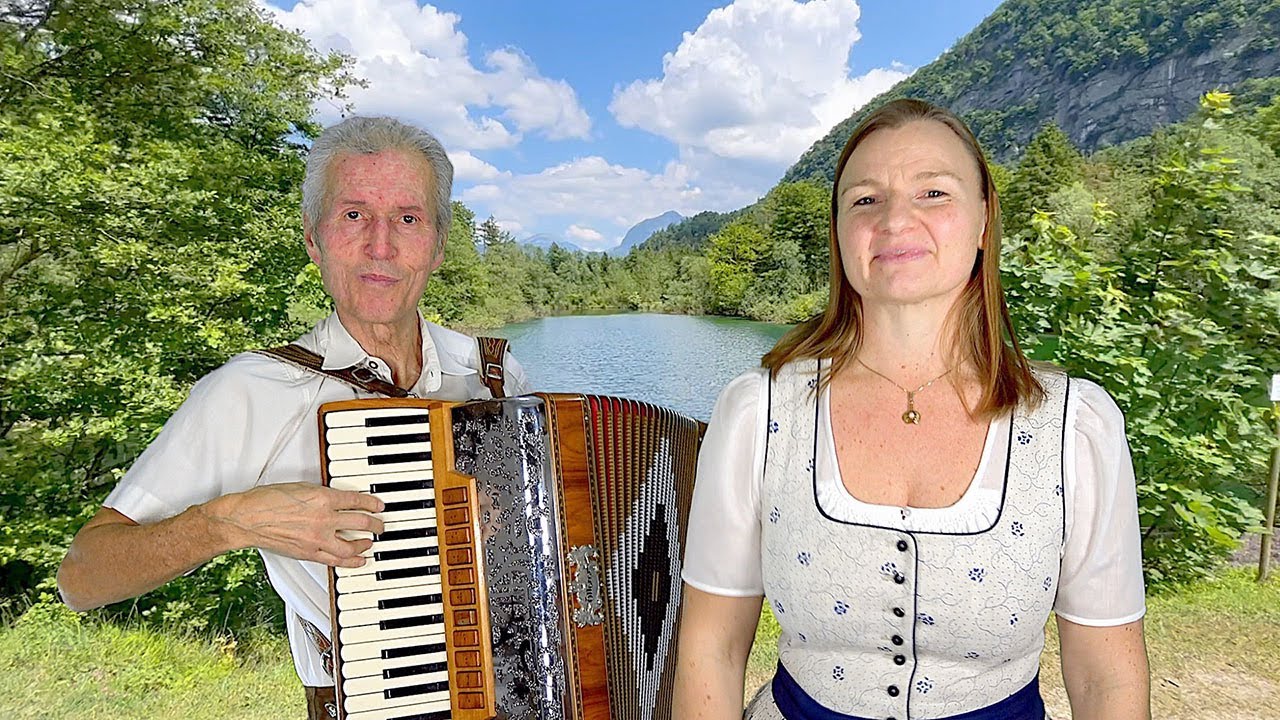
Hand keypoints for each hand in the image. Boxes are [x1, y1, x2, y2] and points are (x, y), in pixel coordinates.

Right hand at [207, 482, 384, 566]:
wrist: (247, 518)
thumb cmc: (266, 500)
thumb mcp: (300, 487)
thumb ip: (321, 494)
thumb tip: (335, 499)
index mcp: (323, 498)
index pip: (357, 501)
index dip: (372, 504)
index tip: (379, 506)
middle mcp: (324, 519)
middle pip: (361, 523)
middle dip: (376, 524)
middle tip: (381, 525)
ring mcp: (317, 538)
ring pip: (352, 545)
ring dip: (366, 544)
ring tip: (371, 542)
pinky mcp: (309, 553)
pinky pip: (336, 559)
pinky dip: (350, 561)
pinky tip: (358, 560)